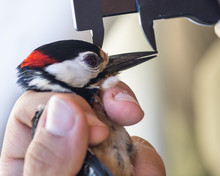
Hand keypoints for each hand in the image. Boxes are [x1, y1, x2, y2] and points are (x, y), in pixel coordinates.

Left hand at [0, 82, 164, 175]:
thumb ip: (46, 160)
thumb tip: (64, 111)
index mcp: (25, 155)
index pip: (40, 101)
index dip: (69, 99)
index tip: (93, 122)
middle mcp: (62, 149)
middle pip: (84, 99)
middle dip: (110, 99)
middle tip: (125, 111)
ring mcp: (93, 155)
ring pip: (117, 122)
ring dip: (134, 136)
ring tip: (136, 167)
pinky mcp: (119, 165)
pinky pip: (138, 148)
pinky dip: (147, 159)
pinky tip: (144, 173)